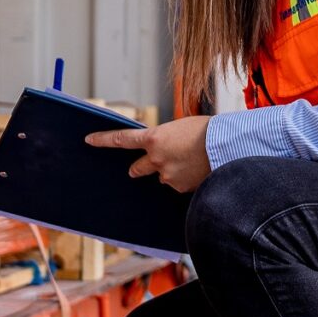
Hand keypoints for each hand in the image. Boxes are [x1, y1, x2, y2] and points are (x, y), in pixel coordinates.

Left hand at [87, 115, 212, 193]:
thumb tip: (165, 151)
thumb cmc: (207, 131)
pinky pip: (178, 185)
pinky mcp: (179, 188)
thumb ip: (166, 140)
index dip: (103, 140)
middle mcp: (156, 158)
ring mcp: (167, 175)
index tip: (89, 140)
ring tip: (193, 161)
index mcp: (154, 138)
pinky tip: (200, 170)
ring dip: (172, 172)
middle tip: (137, 170)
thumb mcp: (181, 128)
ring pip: (163, 176)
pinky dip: (186, 179)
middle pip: (137, 168)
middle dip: (138, 169)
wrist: (228, 147)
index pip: (121, 139)